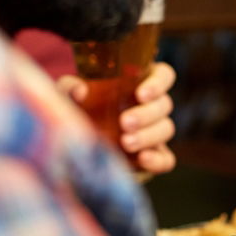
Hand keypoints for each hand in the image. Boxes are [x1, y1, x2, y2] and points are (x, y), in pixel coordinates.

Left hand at [58, 62, 176, 173]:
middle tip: (124, 123)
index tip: (140, 94)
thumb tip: (81, 91)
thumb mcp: (68, 95)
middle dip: (146, 114)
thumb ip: (70, 88)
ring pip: (166, 129)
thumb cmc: (77, 110)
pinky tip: (142, 159)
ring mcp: (156, 131)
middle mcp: (152, 105)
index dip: (158, 83)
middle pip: (164, 104)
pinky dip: (157, 159)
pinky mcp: (155, 156)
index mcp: (140, 82)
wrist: (77, 144)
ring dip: (148, 136)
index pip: (164, 75)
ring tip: (126, 143)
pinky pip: (167, 158)